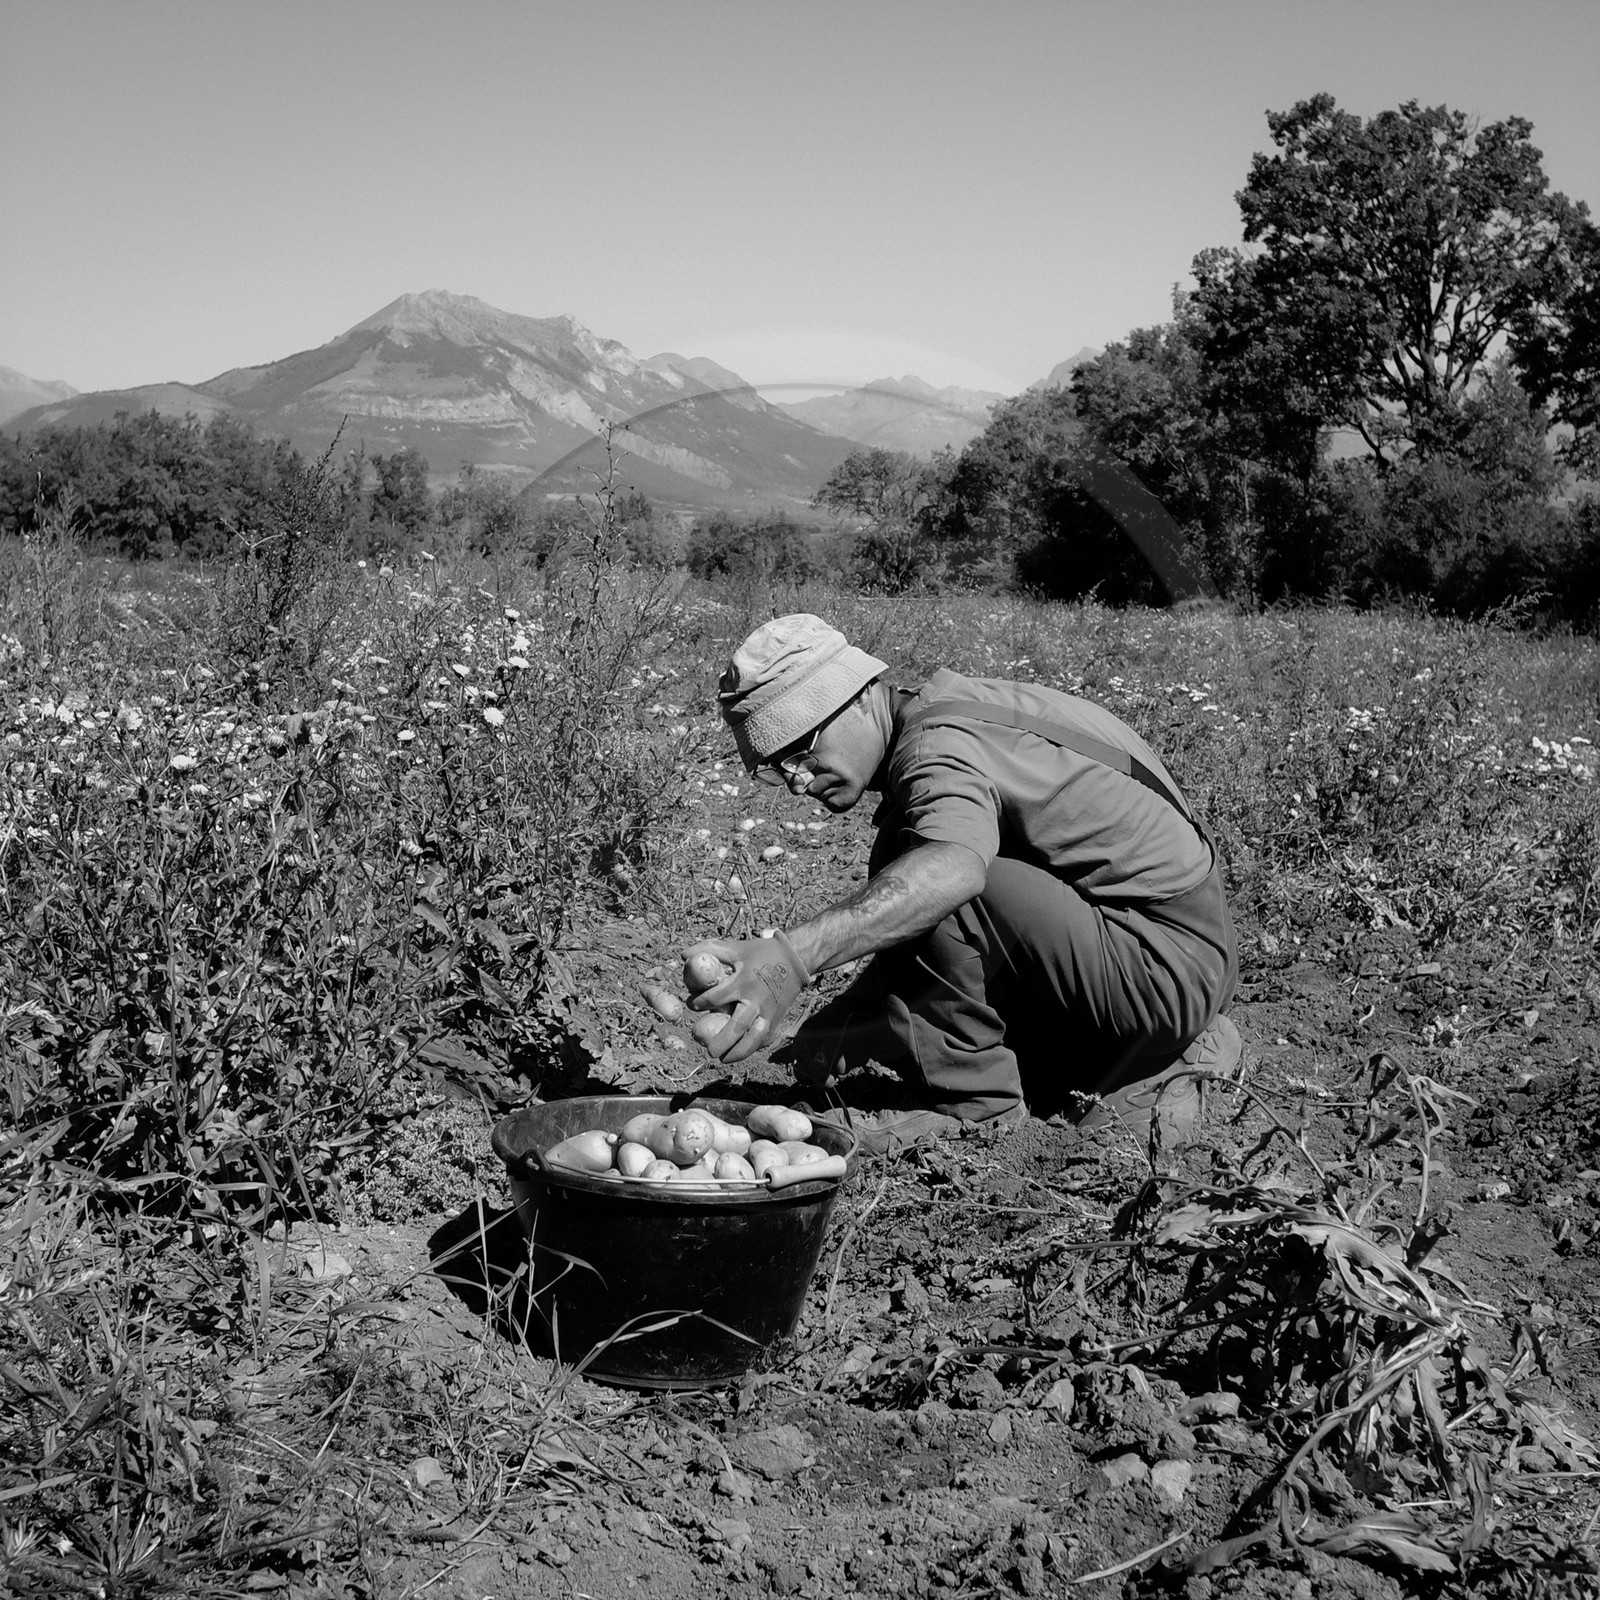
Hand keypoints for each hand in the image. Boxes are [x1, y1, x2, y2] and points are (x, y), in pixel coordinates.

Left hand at [683, 932, 810, 1065]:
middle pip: (738, 1027)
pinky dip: (754, 1048)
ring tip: (723, 1059)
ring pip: (755, 1038)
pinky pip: (766, 1038)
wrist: (795, 959)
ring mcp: (769, 1012)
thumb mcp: (735, 948)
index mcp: (744, 982)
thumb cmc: (761, 953)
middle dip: (722, 1042)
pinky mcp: (778, 1018)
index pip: (717, 998)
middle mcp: (757, 1000)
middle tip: (708, 1051)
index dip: (700, 1003)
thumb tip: (683, 954)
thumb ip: (709, 949)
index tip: (693, 1005)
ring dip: (739, 1052)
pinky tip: (741, 1052)